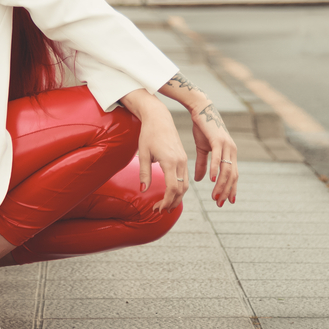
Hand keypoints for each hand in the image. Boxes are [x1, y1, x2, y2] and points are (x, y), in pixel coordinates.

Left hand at [119, 89, 187, 211]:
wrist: (159, 118)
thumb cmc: (149, 134)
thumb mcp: (144, 154)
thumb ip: (144, 173)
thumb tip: (144, 190)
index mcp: (170, 161)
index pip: (172, 188)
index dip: (166, 201)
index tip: (157, 208)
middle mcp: (180, 161)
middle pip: (181, 189)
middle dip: (171, 203)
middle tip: (159, 211)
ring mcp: (183, 159)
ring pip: (185, 184)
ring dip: (176, 197)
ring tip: (165, 206)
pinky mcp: (183, 158)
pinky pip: (184, 177)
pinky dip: (179, 188)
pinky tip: (171, 193)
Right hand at [192, 102, 237, 207]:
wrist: (201, 109)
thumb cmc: (202, 129)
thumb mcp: (202, 149)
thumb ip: (203, 165)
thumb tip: (200, 180)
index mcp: (230, 153)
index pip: (233, 175)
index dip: (230, 189)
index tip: (225, 202)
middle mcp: (231, 150)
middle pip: (232, 175)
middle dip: (226, 191)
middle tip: (219, 204)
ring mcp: (227, 145)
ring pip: (226, 169)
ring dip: (221, 184)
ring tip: (215, 196)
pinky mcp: (218, 140)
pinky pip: (218, 157)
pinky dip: (215, 169)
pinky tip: (212, 179)